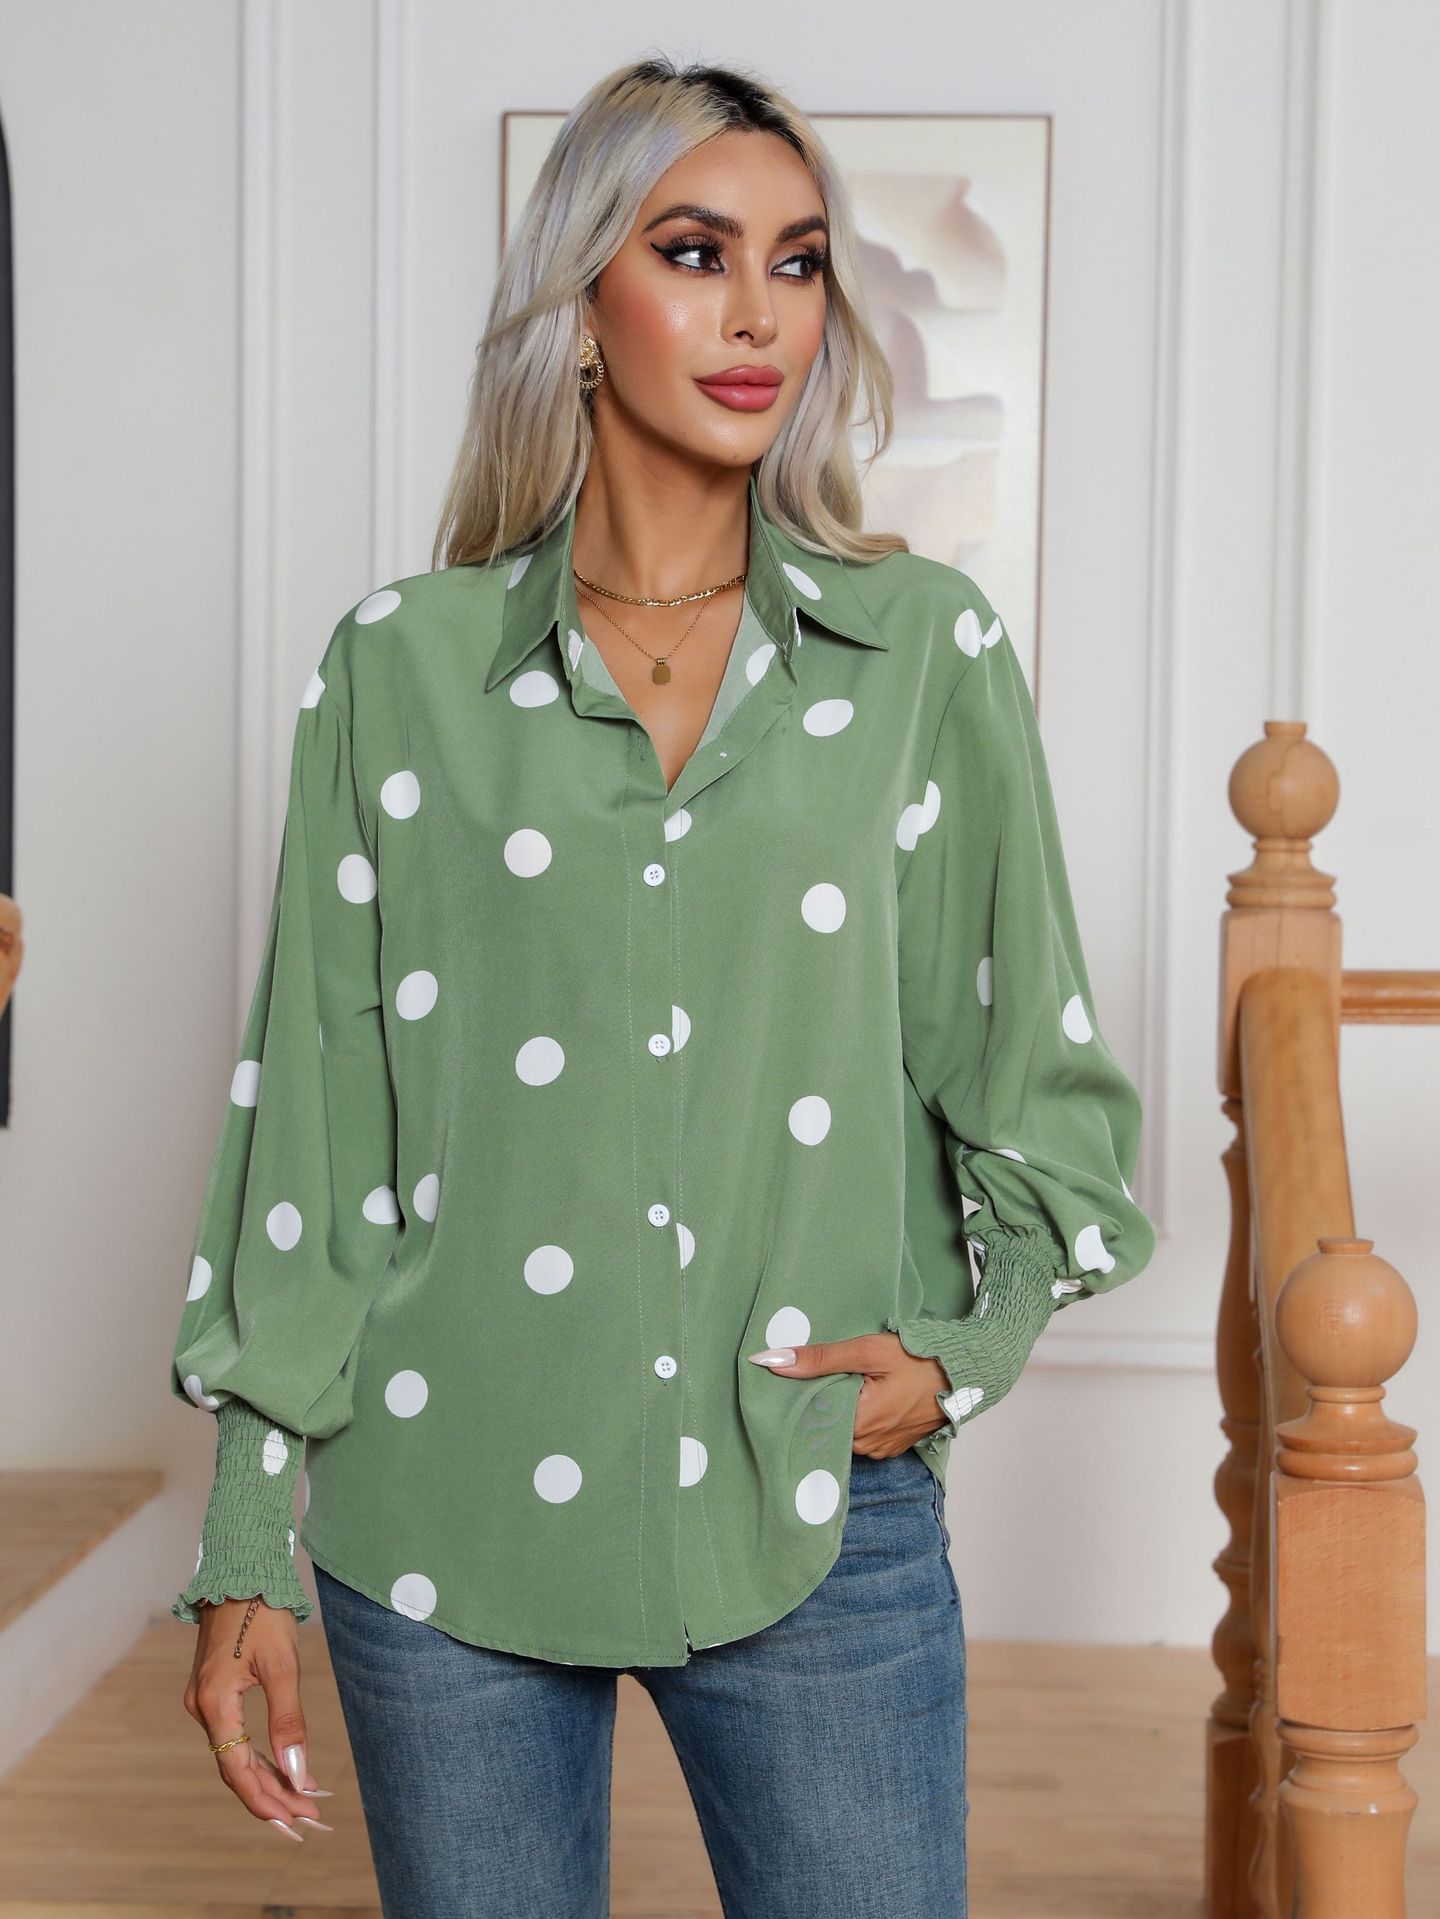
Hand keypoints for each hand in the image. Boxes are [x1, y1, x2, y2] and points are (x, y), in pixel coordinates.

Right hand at [183, 1596, 334, 1842]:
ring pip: (234, 1754)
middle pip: (235, 1767)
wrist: (239, 1570)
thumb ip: (289, 1720)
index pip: (238, 1770)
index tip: (298, 1821)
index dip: (267, 1800)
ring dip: (267, 1778)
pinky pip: (234, 1736)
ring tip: (301, 1802)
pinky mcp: (212, 1691)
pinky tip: (281, 1768)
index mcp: (215, 1703)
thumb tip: (298, 1773)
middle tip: (309, 1818)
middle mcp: (202, 1707)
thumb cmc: (262, 1611)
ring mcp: (204, 1700)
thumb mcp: (283, 1665)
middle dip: (272, 1795)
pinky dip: (257, 1756)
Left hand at [747, 1332, 947, 1457]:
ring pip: (845, 1431)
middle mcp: (868, 1445)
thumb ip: (820, 1358)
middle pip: (827, 1426)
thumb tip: (772, 1361)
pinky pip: (864, 1435)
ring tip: (843, 1382)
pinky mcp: (895, 1445)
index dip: (798, 1398)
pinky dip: (859, 1417)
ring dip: (841, 1410)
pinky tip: (862, 1395)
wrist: (966, 1371)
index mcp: (858, 1425)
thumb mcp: (867, 1350)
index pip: (810, 1418)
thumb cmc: (920, 1359)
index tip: (789, 1382)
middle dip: (820, 1403)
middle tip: (818, 1375)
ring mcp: (883, 1448)